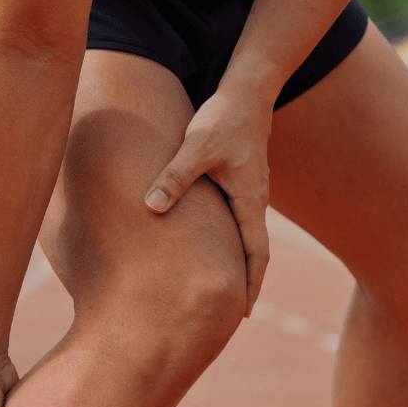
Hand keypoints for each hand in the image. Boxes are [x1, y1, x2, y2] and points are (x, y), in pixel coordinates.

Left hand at [143, 83, 272, 315]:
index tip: (244, 313)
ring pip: (245, 238)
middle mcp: (254, 202)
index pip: (257, 254)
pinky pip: (236, 222)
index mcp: (250, 201)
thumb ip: (173, 177)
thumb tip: (150, 207)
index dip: (251, 285)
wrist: (246, 92)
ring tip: (219, 290)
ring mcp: (248, 194)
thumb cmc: (223, 118)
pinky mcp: (238, 184)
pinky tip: (209, 250)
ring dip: (237, 265)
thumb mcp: (195, 146)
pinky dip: (228, 243)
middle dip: (245, 284)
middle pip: (255, 253)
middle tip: (230, 314)